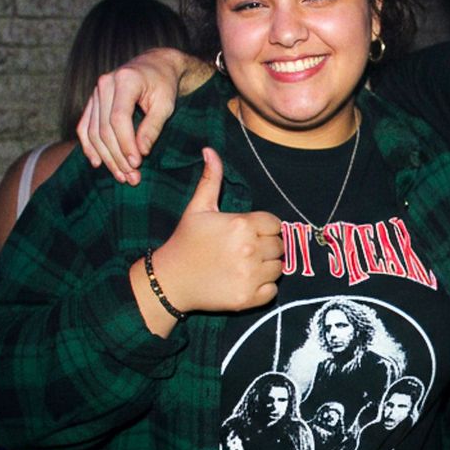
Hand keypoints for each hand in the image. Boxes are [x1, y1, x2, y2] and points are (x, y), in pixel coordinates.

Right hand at [78, 48, 206, 185]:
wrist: (154, 66)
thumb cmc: (164, 85)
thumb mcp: (166, 104)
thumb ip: (153, 127)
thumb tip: (141, 152)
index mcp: (125, 80)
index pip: (119, 118)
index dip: (126, 143)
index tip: (137, 163)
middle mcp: (105, 84)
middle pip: (104, 127)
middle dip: (117, 156)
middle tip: (131, 177)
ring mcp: (96, 92)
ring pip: (93, 131)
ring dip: (106, 157)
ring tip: (121, 175)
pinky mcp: (93, 101)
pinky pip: (84, 126)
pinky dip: (89, 146)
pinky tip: (97, 163)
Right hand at [151, 148, 282, 312]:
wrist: (170, 280)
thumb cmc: (185, 241)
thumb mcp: (197, 208)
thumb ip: (211, 180)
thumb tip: (210, 150)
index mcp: (241, 225)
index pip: (275, 224)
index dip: (264, 228)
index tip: (249, 233)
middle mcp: (250, 249)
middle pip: (279, 246)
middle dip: (266, 246)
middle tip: (245, 250)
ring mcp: (250, 275)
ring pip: (279, 268)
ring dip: (267, 266)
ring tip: (245, 265)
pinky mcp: (248, 298)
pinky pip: (273, 290)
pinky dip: (264, 287)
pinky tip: (245, 281)